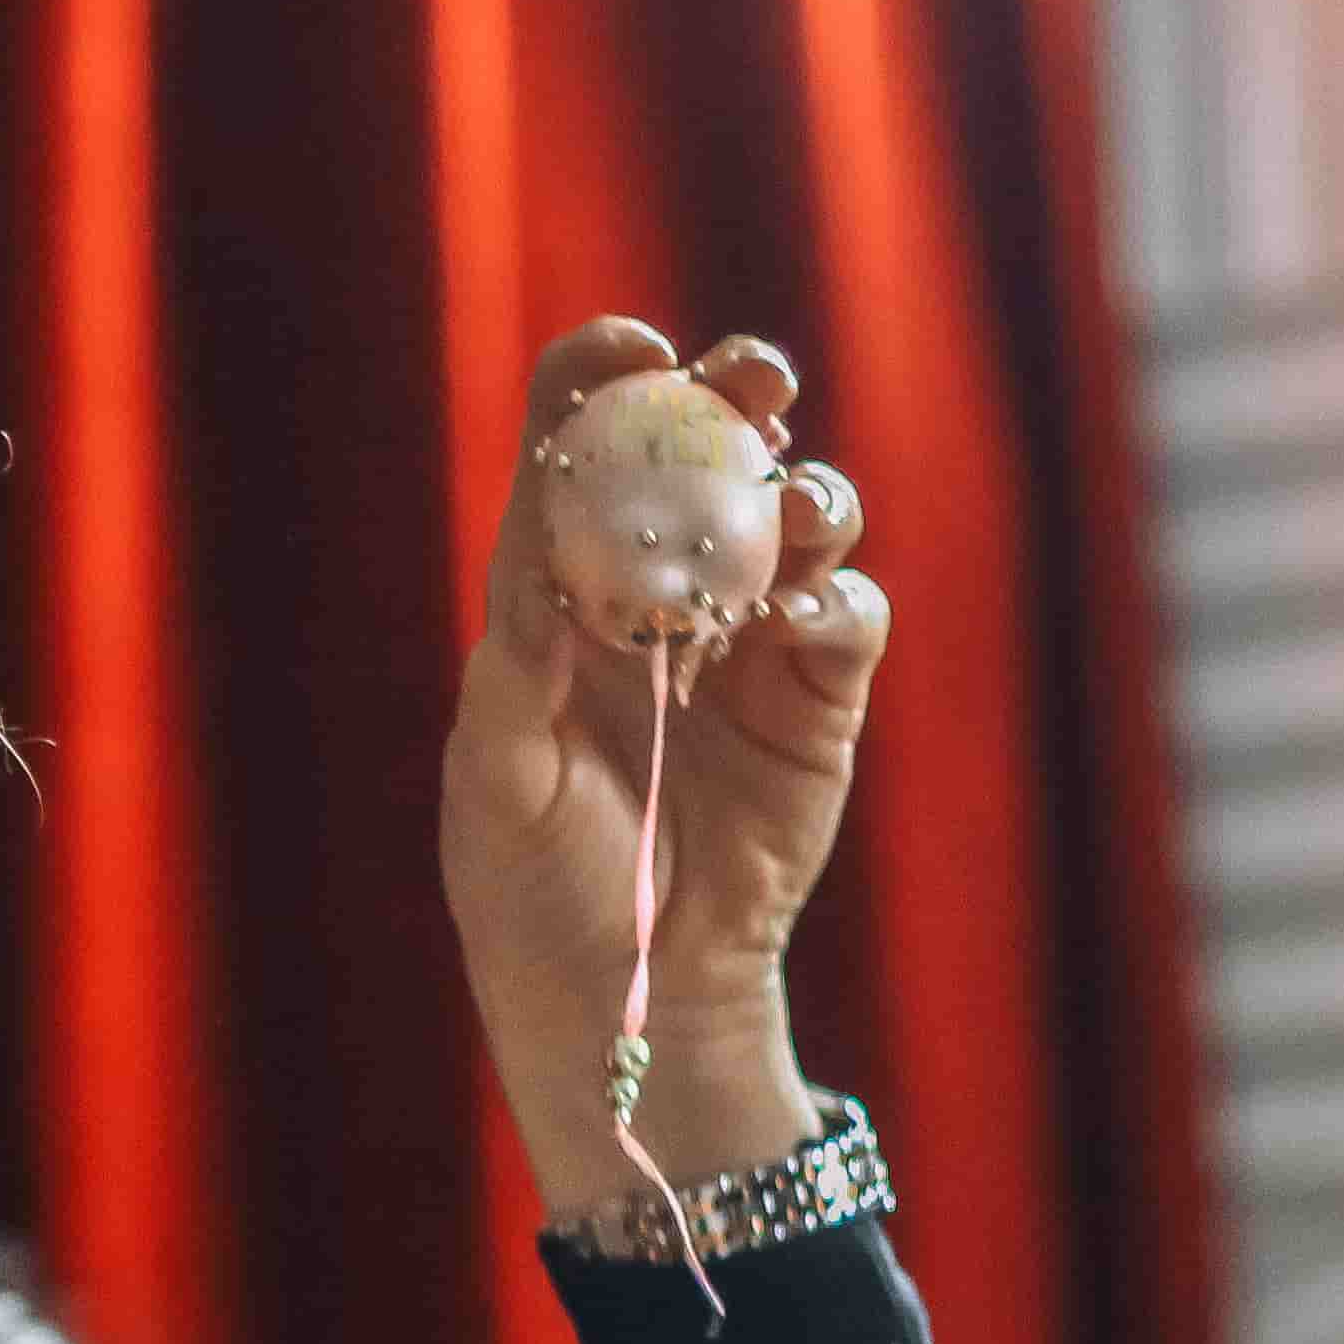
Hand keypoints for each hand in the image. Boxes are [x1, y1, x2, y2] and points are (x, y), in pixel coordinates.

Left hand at [438, 317, 883, 1213]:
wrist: (629, 995)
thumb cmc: (532, 888)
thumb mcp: (497, 785)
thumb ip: (517, 674)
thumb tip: (539, 574)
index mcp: (559, 591)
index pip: (577, 451)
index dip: (599, 381)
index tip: (629, 348)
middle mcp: (658, 594)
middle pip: (705, 455)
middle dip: (732, 396)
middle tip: (748, 380)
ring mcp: (747, 641)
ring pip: (792, 518)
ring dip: (796, 491)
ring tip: (783, 514)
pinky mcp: (818, 699)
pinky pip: (846, 614)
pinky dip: (835, 597)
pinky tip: (803, 614)